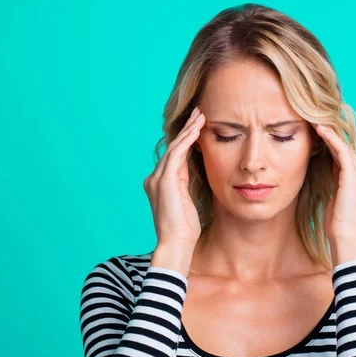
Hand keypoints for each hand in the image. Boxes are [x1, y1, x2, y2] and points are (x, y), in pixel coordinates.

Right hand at [143, 106, 206, 248]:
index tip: (198, 126)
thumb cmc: (184, 229)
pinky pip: (177, 155)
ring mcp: (157, 179)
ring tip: (201, 116)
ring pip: (175, 148)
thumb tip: (193, 171)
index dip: (186, 139)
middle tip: (199, 112)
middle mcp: (154, 178)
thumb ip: (186, 185)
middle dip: (187, 129)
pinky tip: (197, 130)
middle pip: (173, 147)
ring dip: (189, 130)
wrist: (176, 244)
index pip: (175, 156)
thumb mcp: (187, 202)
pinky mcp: (164, 181)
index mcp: (159, 183)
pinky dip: (187, 141)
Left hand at [312, 123, 355, 252]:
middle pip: (344, 147)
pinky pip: (341, 151)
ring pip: (343, 146)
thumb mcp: (335, 196)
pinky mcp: (354, 175)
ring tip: (313, 120)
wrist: (345, 238)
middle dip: (328, 134)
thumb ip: (334, 179)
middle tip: (311, 119)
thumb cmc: (338, 224)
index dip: (329, 142)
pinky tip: (319, 130)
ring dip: (328, 132)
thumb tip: (325, 167)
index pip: (344, 155)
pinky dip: (330, 139)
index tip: (314, 131)